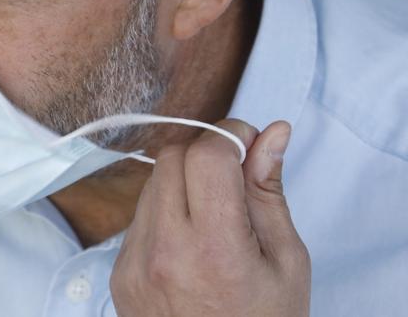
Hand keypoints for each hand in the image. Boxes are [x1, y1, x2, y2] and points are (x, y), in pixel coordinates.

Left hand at [110, 119, 309, 315]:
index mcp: (216, 249)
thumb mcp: (287, 262)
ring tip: (216, 221)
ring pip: (151, 183)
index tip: (251, 146)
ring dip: (183, 184)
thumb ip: (269, 191)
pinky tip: (192, 245)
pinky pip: (138, 218)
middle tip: (236, 178)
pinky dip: (165, 215)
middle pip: (172, 157)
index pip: (207, 154)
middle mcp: (165, 252)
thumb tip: (273, 132)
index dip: (232, 136)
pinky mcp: (119, 274)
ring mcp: (134, 264)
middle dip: (206, 155)